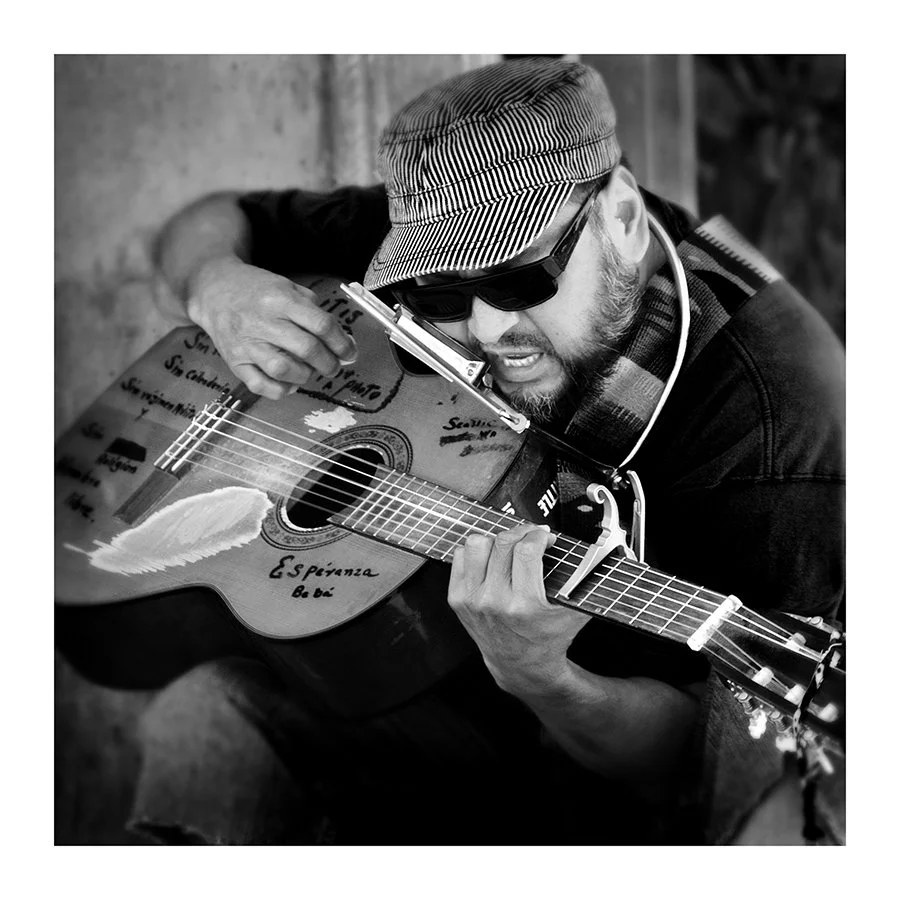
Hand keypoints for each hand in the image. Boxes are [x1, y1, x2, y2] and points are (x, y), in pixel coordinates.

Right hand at [185, 255, 357, 400]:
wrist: (213, 291)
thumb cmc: (255, 290)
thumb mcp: (287, 286)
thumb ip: (314, 310)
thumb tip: (341, 339)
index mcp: (280, 299)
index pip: (320, 324)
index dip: (341, 342)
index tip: (349, 351)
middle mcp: (262, 321)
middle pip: (306, 349)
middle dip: (329, 363)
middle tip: (334, 366)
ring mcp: (246, 343)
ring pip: (283, 370)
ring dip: (306, 376)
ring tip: (311, 371)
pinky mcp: (234, 361)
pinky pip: (260, 385)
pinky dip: (280, 390)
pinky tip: (289, 383)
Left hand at [448, 523, 590, 696]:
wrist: (520, 665)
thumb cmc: (548, 636)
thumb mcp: (574, 613)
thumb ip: (588, 584)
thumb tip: (601, 551)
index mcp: (524, 604)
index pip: (527, 550)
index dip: (538, 535)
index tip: (545, 537)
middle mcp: (494, 601)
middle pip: (503, 543)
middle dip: (522, 533)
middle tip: (531, 538)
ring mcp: (472, 600)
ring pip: (477, 544)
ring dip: (495, 540)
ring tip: (508, 548)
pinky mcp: (456, 599)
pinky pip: (460, 556)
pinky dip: (476, 552)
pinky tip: (491, 559)